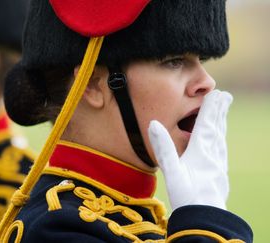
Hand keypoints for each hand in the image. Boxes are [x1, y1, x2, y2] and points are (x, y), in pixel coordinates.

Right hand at [148, 90, 232, 209]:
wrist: (204, 220)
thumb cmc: (186, 196)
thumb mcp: (171, 171)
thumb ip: (163, 147)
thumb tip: (153, 123)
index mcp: (201, 153)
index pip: (206, 125)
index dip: (210, 108)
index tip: (217, 93)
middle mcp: (213, 157)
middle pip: (217, 130)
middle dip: (220, 112)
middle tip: (226, 96)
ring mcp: (217, 167)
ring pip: (220, 141)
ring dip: (221, 125)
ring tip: (222, 115)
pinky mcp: (218, 177)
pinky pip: (221, 153)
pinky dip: (220, 142)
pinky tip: (219, 146)